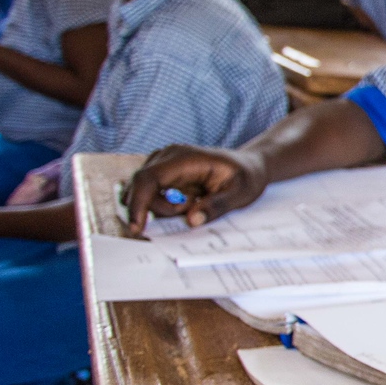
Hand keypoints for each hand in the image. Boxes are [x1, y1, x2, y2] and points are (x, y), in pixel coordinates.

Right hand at [124, 144, 267, 231]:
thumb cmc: (246, 177)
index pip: (148, 178)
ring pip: (144, 194)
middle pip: (141, 188)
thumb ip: (217, 206)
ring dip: (164, 208)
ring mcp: (162, 164)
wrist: (248, 166)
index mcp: (184, 157)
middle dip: (159, 209)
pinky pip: (151, 195)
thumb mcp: (241, 193)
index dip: (139, 203)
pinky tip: (187, 204)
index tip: (137, 228)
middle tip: (190, 211)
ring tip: (194, 203)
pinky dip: (163, 206)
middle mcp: (167, 157)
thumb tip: (191, 220)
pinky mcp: (162, 175)